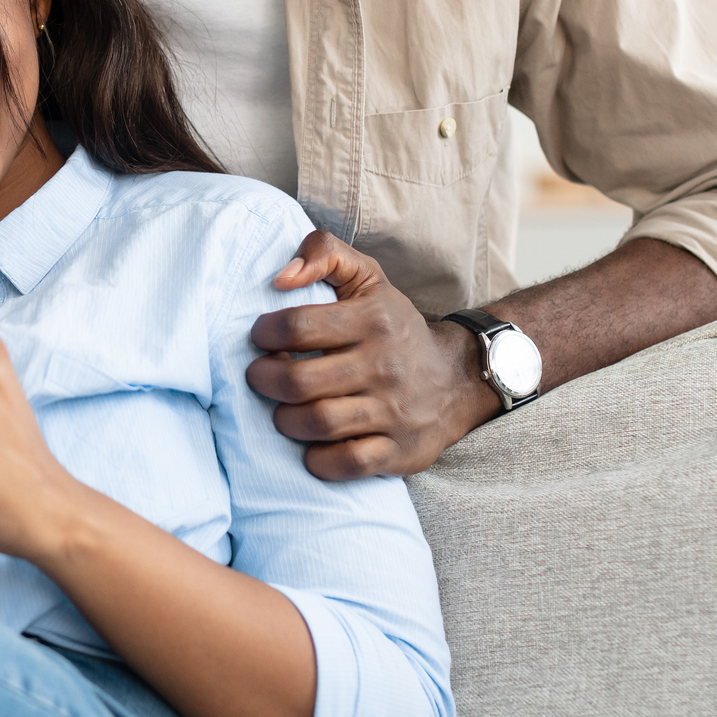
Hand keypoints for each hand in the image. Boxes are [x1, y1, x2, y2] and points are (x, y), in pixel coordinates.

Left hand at [247, 231, 492, 478]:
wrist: (456, 378)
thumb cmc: (392, 325)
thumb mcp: (366, 277)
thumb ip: (323, 252)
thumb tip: (280, 277)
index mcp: (373, 318)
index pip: (299, 325)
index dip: (265, 333)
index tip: (260, 338)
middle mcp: (385, 365)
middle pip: (300, 381)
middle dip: (265, 380)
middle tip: (260, 376)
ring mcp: (394, 411)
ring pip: (318, 423)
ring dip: (285, 419)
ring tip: (282, 409)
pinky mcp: (399, 451)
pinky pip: (347, 463)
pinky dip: (318, 460)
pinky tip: (310, 446)